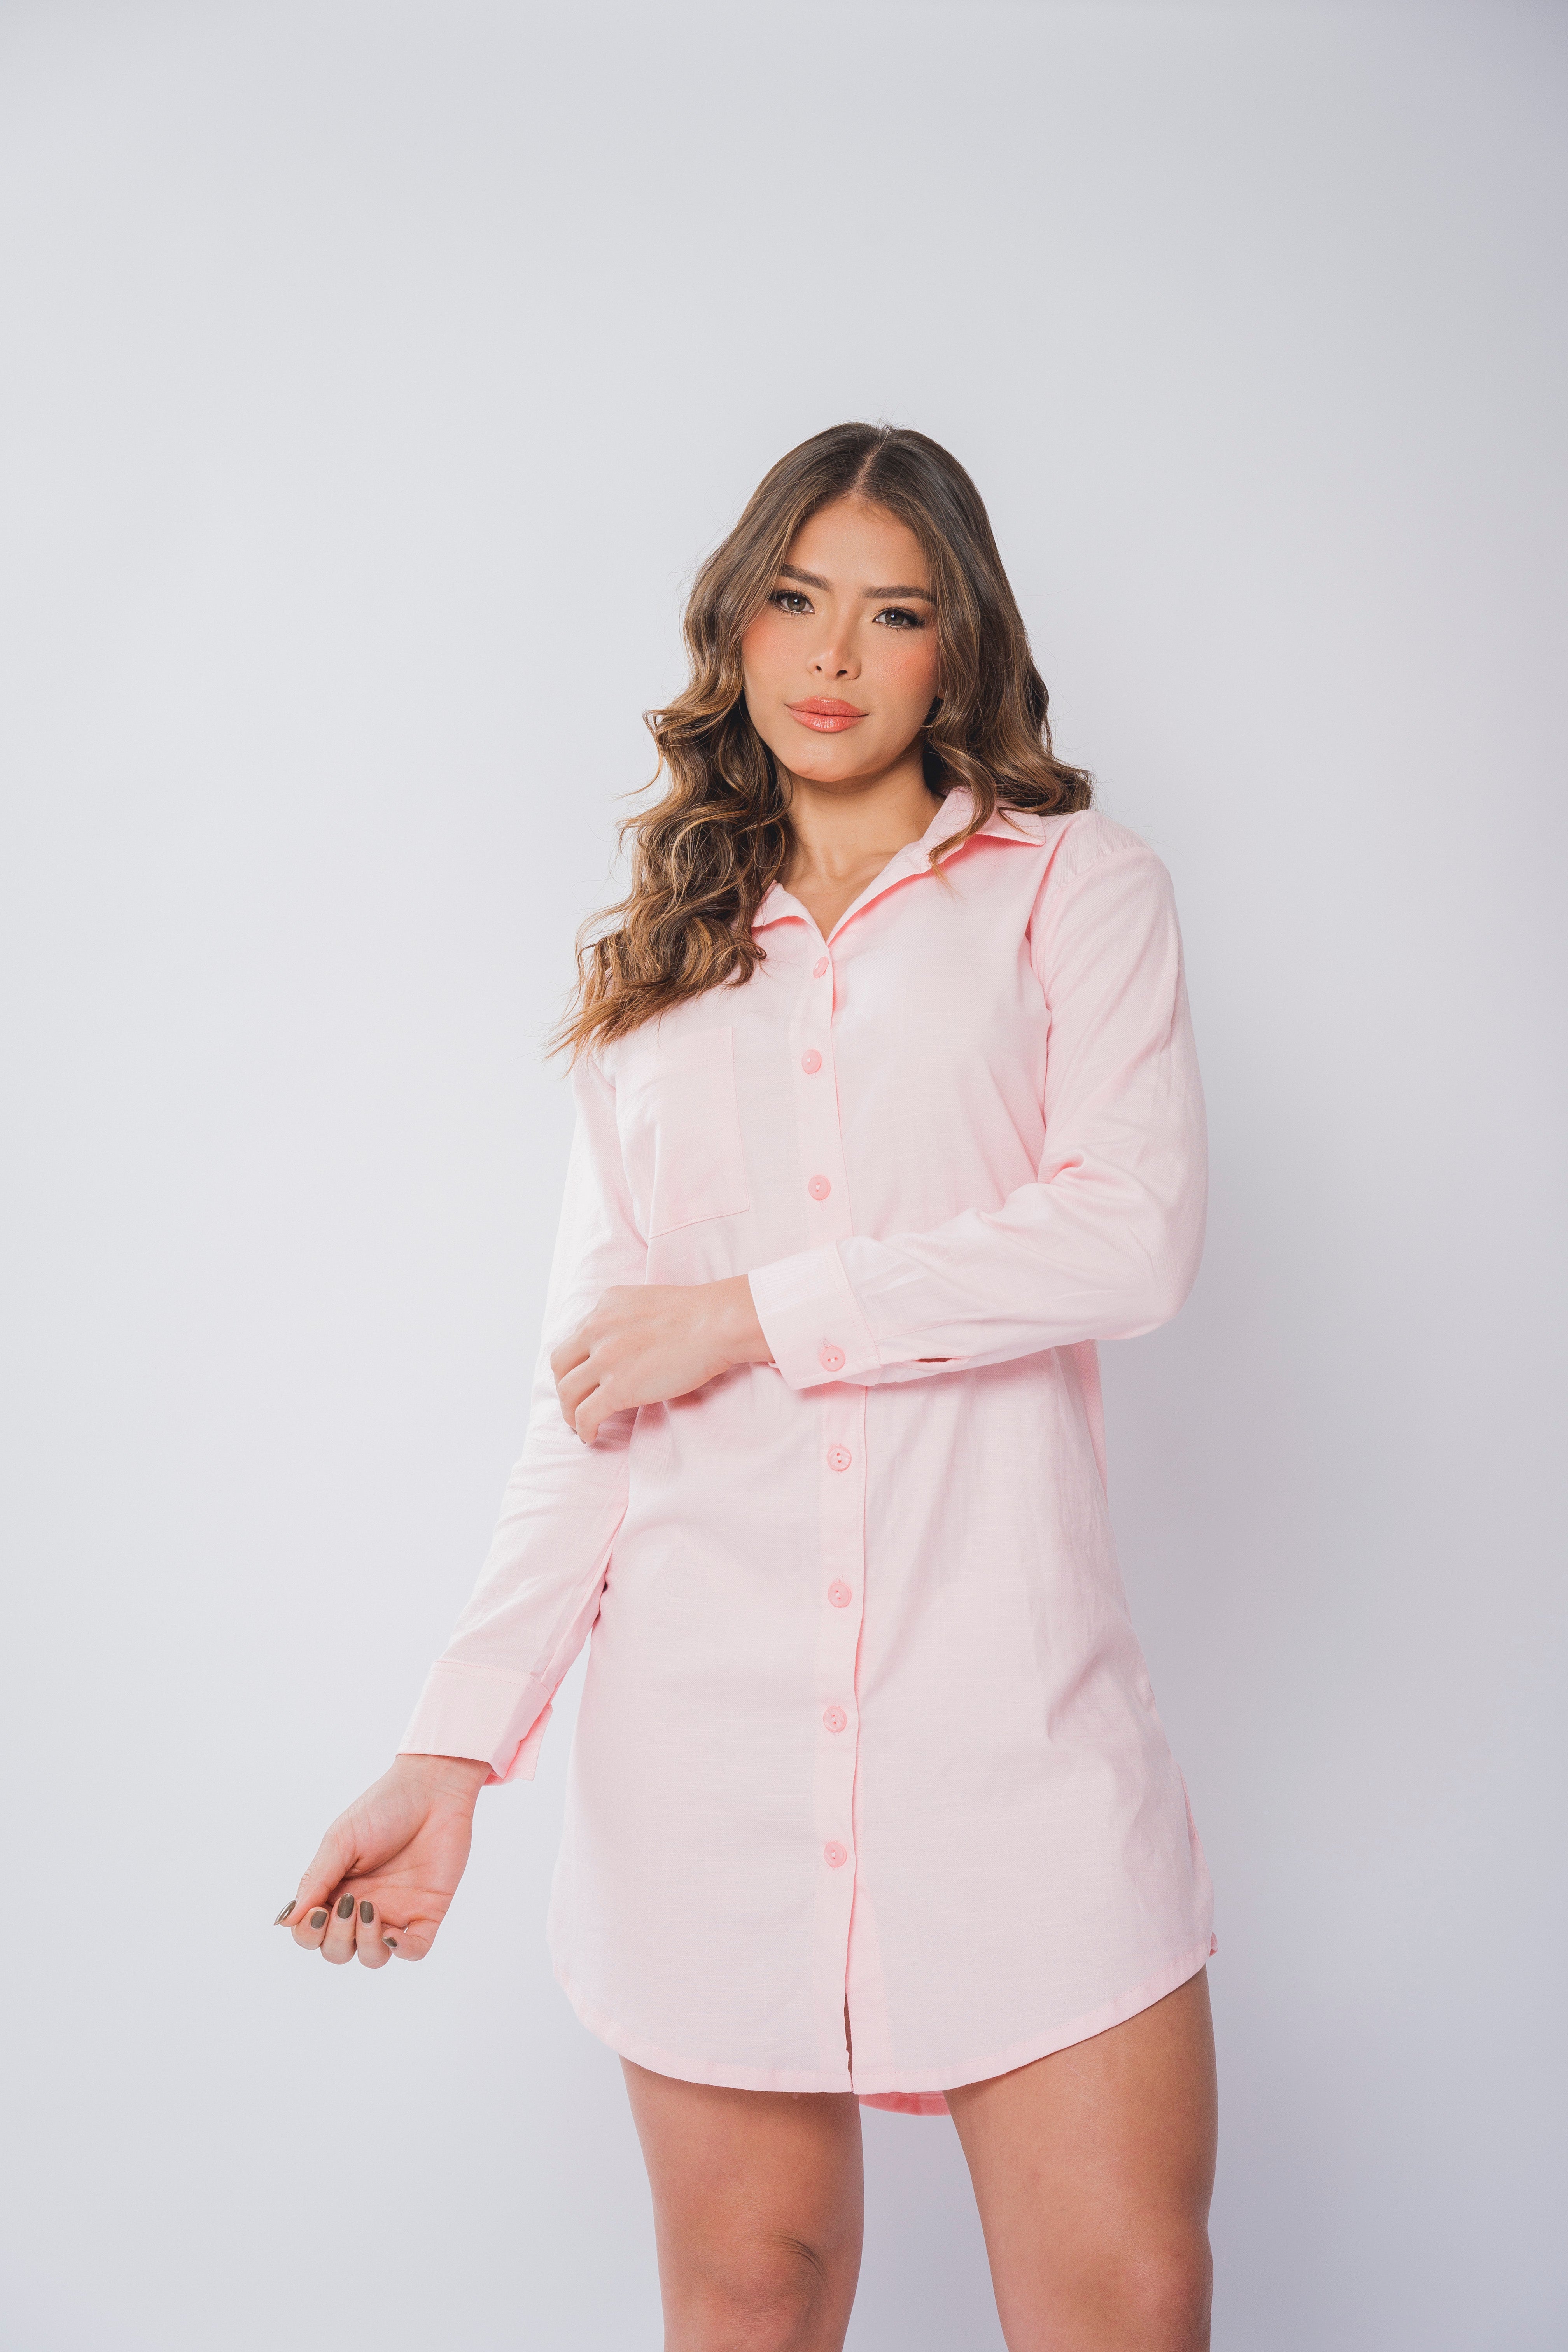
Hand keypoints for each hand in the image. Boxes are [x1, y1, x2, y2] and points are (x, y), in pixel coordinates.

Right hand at [274, 1751, 490, 1966]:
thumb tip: (284, 1921)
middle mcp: (362, 1907)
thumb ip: (316, 1881)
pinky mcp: (427, 1911)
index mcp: (336, 1889)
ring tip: (370, 1909)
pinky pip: (415, 1949)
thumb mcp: (341, 1841)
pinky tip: (394, 1935)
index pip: (311, 1932)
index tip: (319, 1910)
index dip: (308, 1932)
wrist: (433, 1789)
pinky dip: (403, 1952)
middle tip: (349, 1902)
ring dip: (365, 1945)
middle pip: (337, 1950)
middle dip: (336, 1938)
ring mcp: (395, 1911)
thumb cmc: (383, 1808)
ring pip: (372, 1957)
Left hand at [551, 1274, 770, 1444]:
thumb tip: (624, 1342)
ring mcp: (606, 1359)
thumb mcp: (647, 1302)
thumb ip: (627, 1318)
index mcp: (605, 1306)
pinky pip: (586, 1414)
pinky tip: (589, 1436)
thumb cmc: (698, 1314)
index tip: (583, 1378)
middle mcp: (597, 1329)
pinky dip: (582, 1428)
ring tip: (578, 1424)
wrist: (716, 1323)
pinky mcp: (618, 1388)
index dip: (576, 1363)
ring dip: (570, 1411)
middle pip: (561, 1365)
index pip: (575, 1339)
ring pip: (567, 1392)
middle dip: (564, 1386)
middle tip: (574, 1402)